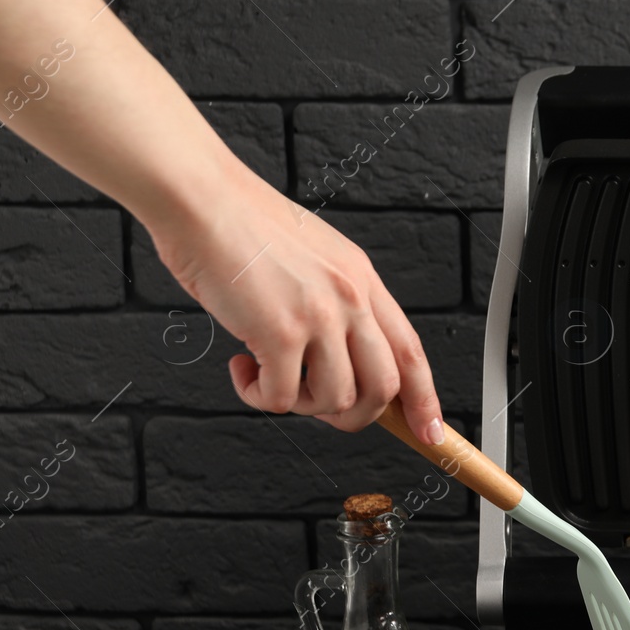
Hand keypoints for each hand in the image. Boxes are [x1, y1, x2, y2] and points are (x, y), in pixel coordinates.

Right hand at [147, 163, 445, 441]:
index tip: (429, 431)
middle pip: (384, 387)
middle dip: (356, 414)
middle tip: (317, 405)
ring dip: (299, 403)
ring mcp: (319, 317)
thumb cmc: (241, 225)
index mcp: (363, 280)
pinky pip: (281, 398)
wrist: (199, 198)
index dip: (424, 399)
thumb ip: (338, 301)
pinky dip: (258, 396)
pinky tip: (242, 368)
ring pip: (335, 400)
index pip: (411, 352)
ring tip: (269, 375)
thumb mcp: (316, 257)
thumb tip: (341, 355)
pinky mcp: (280, 332)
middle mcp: (350, 299)